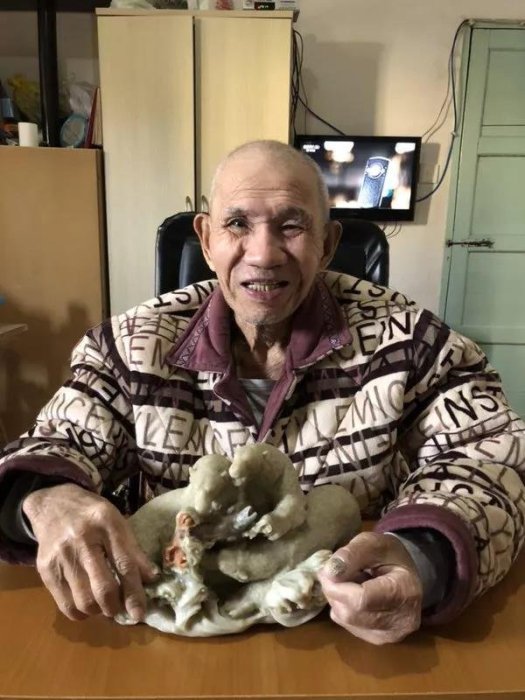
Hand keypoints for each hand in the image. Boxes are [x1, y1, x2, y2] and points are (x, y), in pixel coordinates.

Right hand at [23, 484, 158, 621]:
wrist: (53, 503)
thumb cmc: (92, 514)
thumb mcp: (117, 521)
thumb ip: (133, 549)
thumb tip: (151, 578)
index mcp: (106, 523)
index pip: (124, 564)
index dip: (134, 592)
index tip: (140, 613)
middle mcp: (82, 539)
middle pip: (103, 587)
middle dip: (116, 606)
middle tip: (121, 609)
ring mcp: (61, 555)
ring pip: (84, 600)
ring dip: (99, 611)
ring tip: (104, 604)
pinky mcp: (46, 569)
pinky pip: (65, 604)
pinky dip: (80, 612)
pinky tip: (87, 604)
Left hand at [317, 531, 422, 644]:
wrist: (406, 575)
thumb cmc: (390, 555)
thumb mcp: (373, 542)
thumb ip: (352, 553)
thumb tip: (329, 572)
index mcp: (405, 591)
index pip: (361, 599)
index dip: (337, 586)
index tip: (326, 569)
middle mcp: (402, 621)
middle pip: (351, 612)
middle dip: (334, 590)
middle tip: (335, 572)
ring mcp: (391, 635)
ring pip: (346, 620)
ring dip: (338, 599)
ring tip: (350, 583)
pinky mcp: (379, 640)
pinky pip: (347, 625)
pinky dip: (343, 609)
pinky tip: (354, 597)